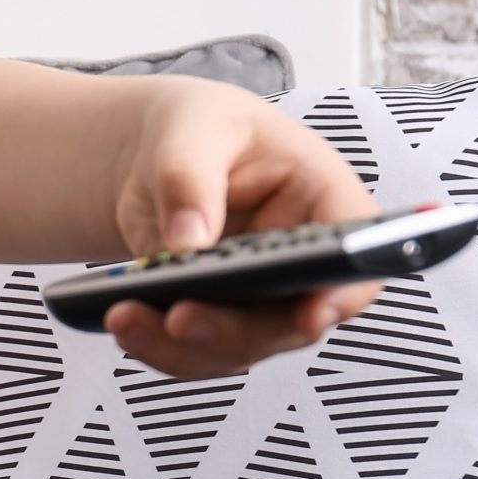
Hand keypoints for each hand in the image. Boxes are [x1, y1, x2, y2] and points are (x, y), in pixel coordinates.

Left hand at [100, 78, 383, 379]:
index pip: (356, 252)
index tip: (311, 313)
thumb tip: (186, 245)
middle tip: (178, 318)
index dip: (345, 290)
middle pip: (293, 319)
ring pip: (241, 346)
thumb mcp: (192, 131)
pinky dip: (159, 346)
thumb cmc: (200, 128)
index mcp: (323, 198)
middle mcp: (304, 260)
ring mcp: (265, 298)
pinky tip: (121, 320)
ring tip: (124, 317)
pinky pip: (199, 351)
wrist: (161, 155)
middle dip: (235, 329)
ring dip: (183, 346)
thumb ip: (189, 179)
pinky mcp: (221, 318)